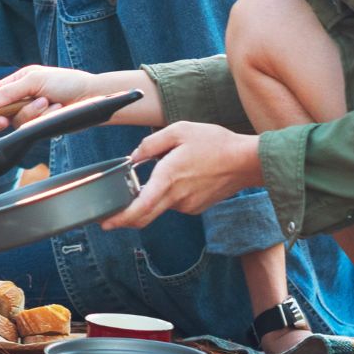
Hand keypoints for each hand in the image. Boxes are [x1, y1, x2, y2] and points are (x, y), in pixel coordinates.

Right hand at [0, 65, 99, 130]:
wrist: (91, 97)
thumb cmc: (66, 82)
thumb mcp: (35, 80)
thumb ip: (9, 92)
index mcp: (18, 82)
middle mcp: (22, 98)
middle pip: (0, 112)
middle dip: (3, 116)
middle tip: (4, 120)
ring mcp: (31, 113)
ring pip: (17, 121)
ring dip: (32, 113)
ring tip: (48, 103)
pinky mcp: (40, 125)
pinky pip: (32, 127)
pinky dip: (44, 118)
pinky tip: (56, 109)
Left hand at [102, 122, 262, 229]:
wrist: (247, 161)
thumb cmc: (215, 143)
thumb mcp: (178, 130)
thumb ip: (150, 144)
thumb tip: (133, 158)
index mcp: (168, 178)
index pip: (140, 207)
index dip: (120, 218)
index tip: (105, 223)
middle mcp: (176, 197)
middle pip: (144, 216)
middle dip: (124, 218)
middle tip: (110, 217)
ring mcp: (187, 205)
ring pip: (160, 205)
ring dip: (152, 196)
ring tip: (165, 172)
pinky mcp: (196, 208)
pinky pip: (174, 203)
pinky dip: (169, 194)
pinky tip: (181, 177)